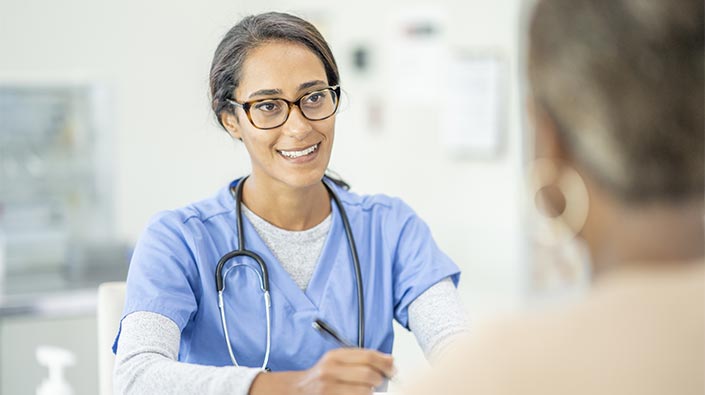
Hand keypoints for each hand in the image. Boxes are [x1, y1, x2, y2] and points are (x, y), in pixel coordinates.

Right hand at [249, 348, 393, 394]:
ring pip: (365, 391)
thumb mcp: (336, 361)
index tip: (392, 367)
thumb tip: (389, 361)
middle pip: (369, 375)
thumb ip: (359, 359)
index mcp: (335, 356)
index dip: (385, 362)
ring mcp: (329, 388)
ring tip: (367, 390)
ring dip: (371, 392)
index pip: (368, 356)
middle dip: (380, 380)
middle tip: (381, 382)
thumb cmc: (321, 377)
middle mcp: (330, 370)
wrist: (297, 390)